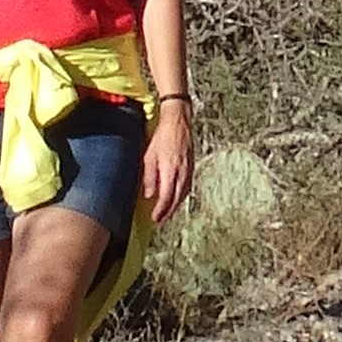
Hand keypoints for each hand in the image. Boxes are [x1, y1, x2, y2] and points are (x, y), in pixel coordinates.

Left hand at [143, 103, 193, 224]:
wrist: (178, 121)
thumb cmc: (162, 136)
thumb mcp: (149, 156)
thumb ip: (149, 177)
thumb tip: (149, 194)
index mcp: (170, 171)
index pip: (166, 198)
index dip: (161, 211)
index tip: (155, 219)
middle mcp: (182, 174)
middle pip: (176, 200)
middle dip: (168, 213)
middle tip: (160, 220)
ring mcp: (189, 171)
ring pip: (183, 195)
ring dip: (175, 206)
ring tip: (167, 212)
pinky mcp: (192, 167)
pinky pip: (187, 187)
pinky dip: (181, 196)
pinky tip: (176, 197)